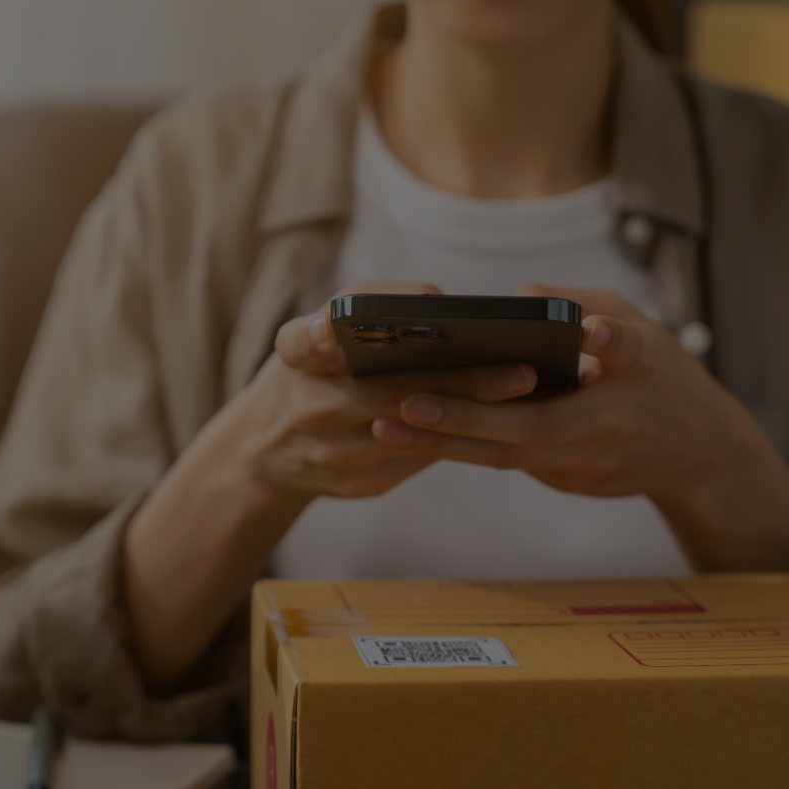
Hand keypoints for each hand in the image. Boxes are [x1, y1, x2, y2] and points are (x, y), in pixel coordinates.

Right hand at [124, 282, 537, 688]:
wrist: (263, 453)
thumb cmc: (306, 376)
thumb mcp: (309, 338)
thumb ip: (359, 312)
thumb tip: (437, 304)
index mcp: (294, 357)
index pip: (312, 339)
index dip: (344, 329)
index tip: (411, 313)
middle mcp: (309, 406)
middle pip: (394, 393)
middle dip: (461, 383)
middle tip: (520, 372)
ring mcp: (333, 455)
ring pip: (415, 435)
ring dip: (471, 417)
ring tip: (526, 396)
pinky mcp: (355, 485)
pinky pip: (418, 462)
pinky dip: (457, 441)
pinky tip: (499, 425)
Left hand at [372, 285, 788, 571]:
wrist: (700, 457)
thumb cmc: (664, 376)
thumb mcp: (644, 328)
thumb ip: (586, 307)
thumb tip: (518, 297)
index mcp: (639, 377)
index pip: (623, 359)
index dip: (606, 347)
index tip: (584, 338)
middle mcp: (607, 428)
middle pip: (530, 430)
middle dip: (465, 420)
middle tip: (406, 404)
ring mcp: (584, 464)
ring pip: (506, 457)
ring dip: (445, 444)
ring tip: (388, 424)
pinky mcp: (565, 480)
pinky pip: (507, 461)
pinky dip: (461, 448)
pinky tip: (413, 433)